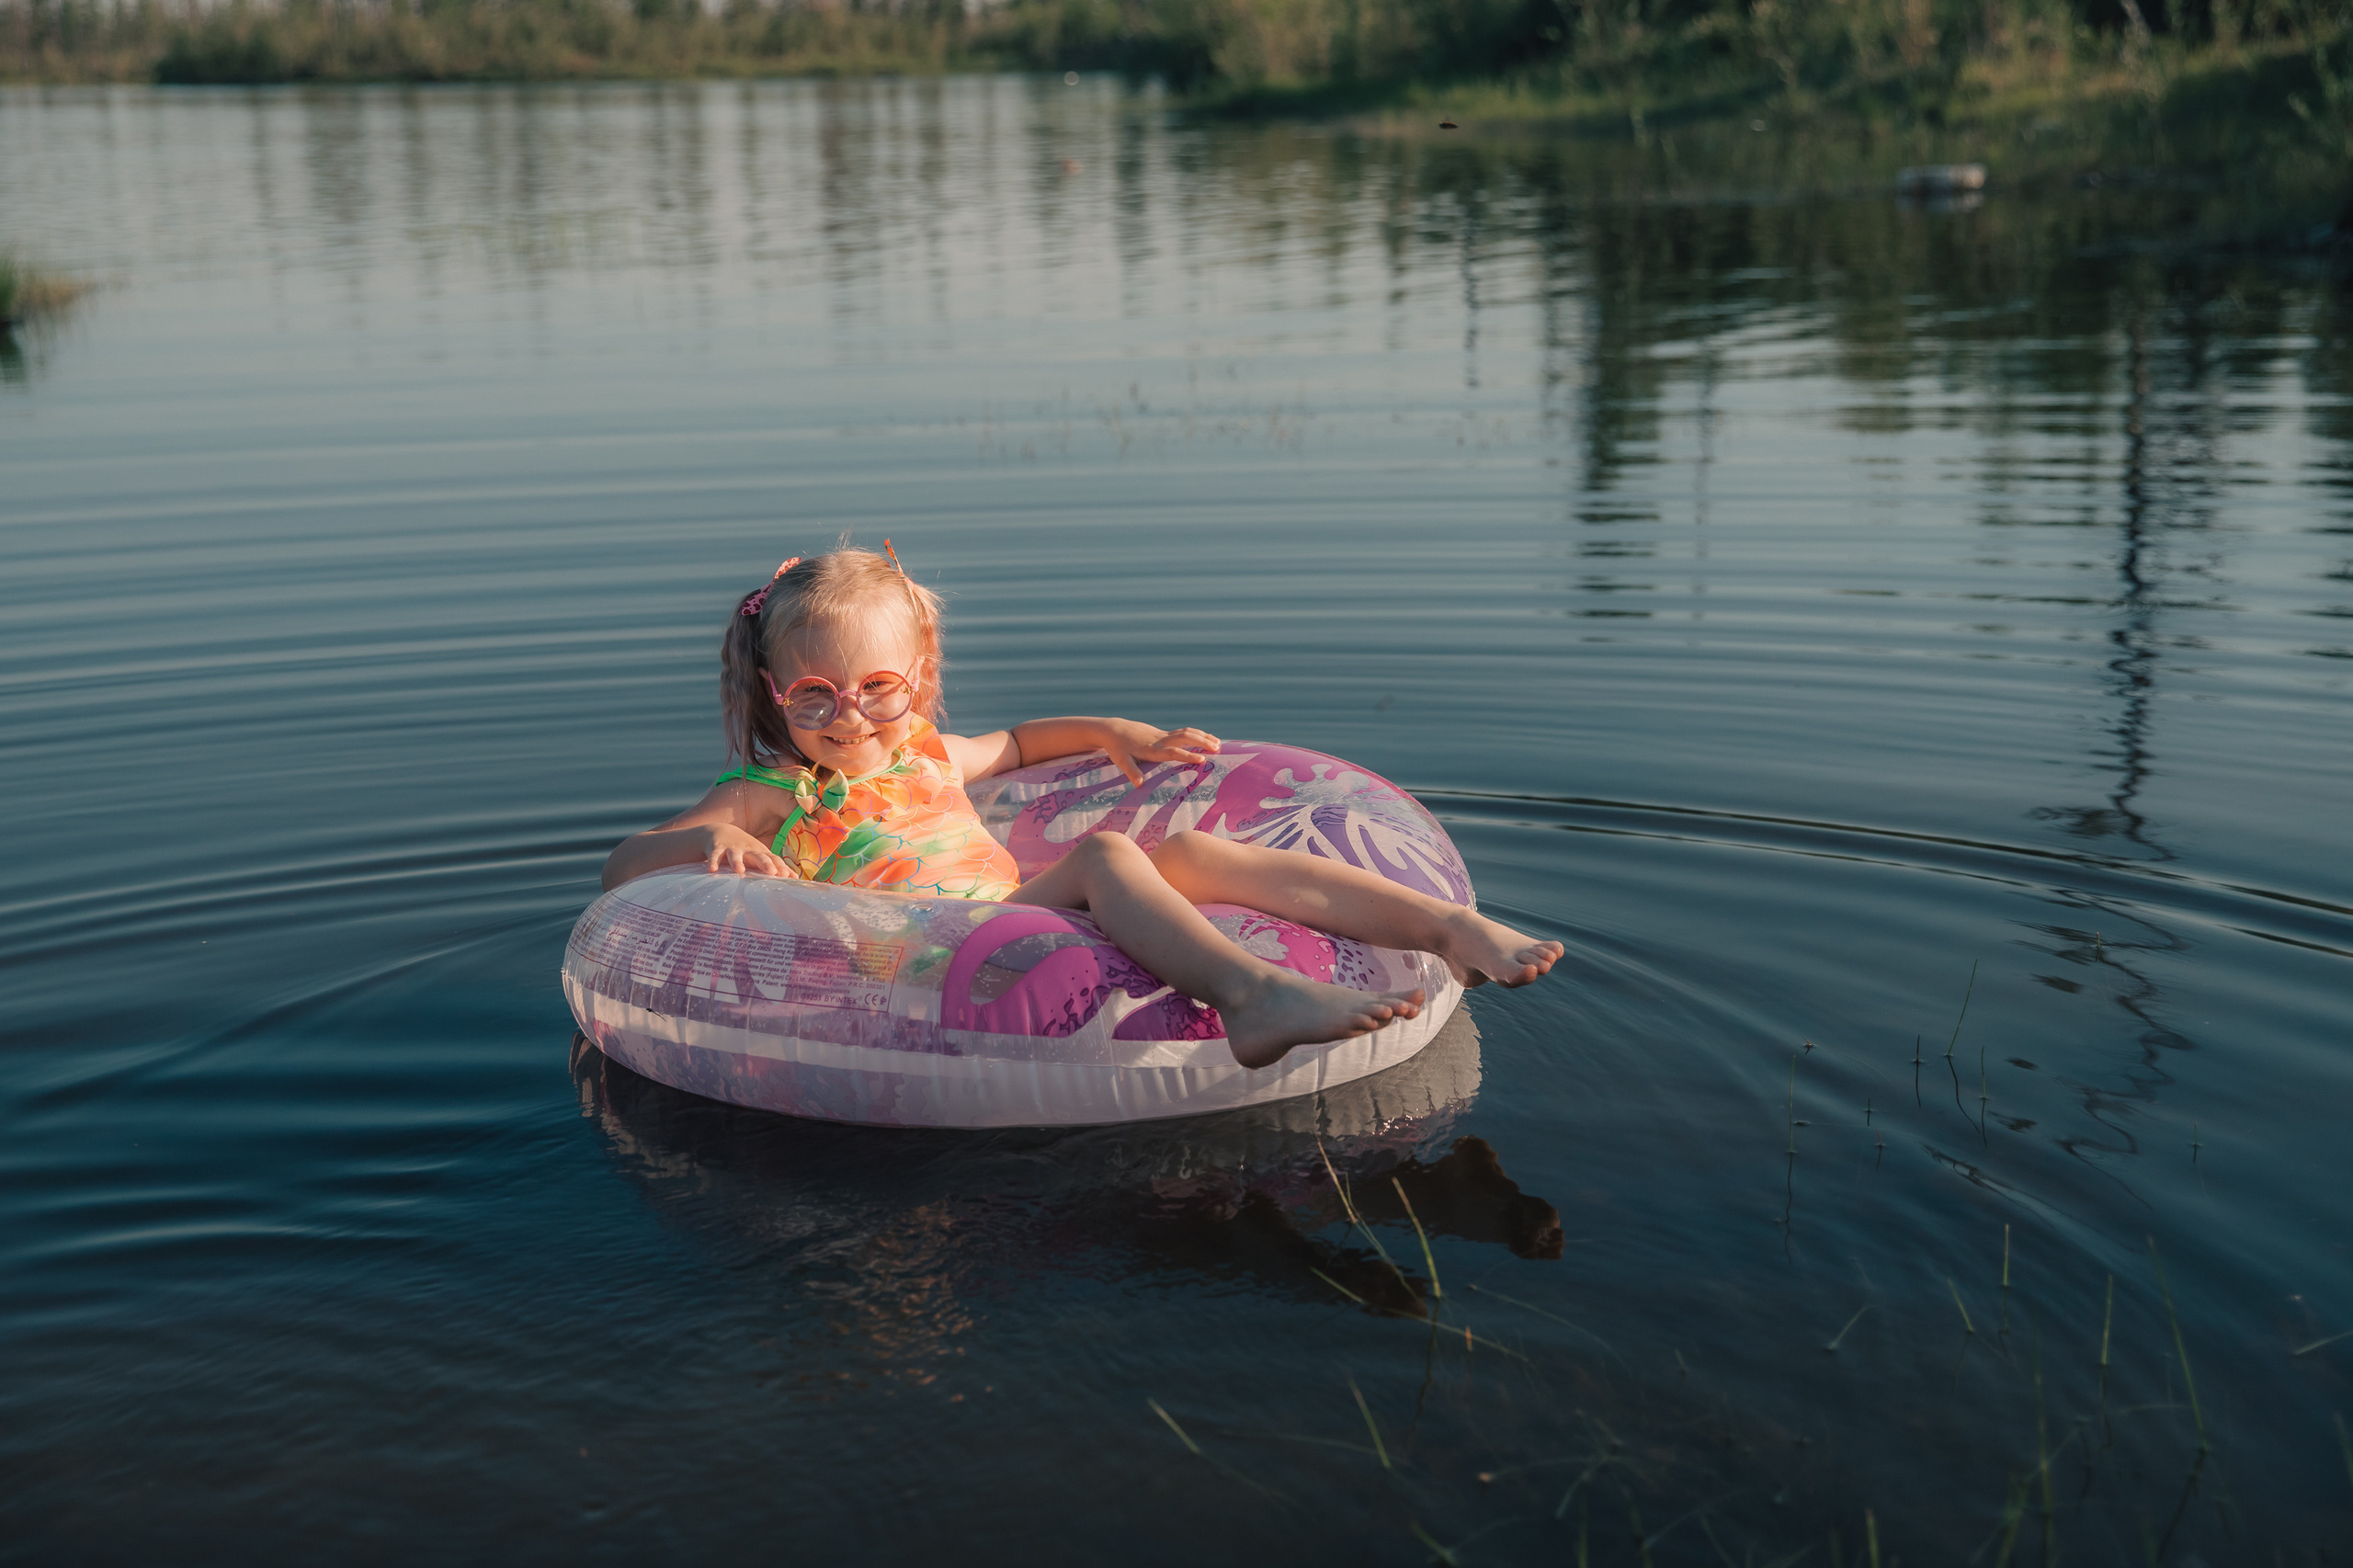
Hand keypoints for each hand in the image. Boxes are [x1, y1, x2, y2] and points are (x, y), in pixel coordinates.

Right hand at [702, 823, 792, 876]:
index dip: (781, 867)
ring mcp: (732, 848)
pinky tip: (712, 870)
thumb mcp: (760, 855)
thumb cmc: (746, 848)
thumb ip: (776, 866)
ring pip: (735, 855)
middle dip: (765, 863)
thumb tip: (796, 878)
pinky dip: (713, 862)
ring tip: (739, 871)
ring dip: (737, 862)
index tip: (789, 877)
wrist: (720, 831)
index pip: (773, 860)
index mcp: (760, 852)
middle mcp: (748, 849)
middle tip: (772, 872)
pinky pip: (715, 856)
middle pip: (758, 856)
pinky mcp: (717, 848)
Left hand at [1101, 719, 1221, 785]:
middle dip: (1202, 742)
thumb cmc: (1118, 748)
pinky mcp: (1164, 733)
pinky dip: (1197, 734)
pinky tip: (1207, 738)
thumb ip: (1132, 772)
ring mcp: (1163, 735)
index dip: (1188, 755)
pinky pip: (1184, 732)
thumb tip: (1140, 785)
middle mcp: (1161, 740)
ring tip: (1219, 744)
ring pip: (1187, 732)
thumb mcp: (1122, 761)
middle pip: (1185, 737)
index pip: (1173, 752)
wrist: (1115, 730)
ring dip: (1203, 736)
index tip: (1202, 760)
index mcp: (1152, 749)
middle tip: (1218, 749)